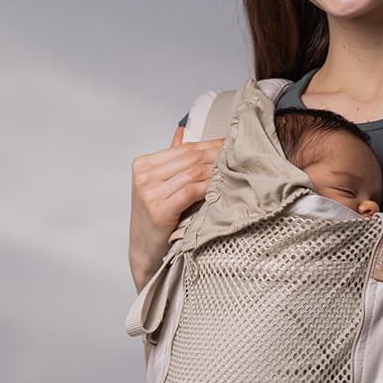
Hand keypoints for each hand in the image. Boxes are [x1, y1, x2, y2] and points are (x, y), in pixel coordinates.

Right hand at [129, 123, 224, 290]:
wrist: (145, 251)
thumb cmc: (156, 218)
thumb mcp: (160, 185)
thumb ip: (171, 160)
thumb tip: (182, 131)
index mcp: (143, 164)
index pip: (184, 148)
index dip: (210, 145)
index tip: (231, 143)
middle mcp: (143, 175)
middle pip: (190, 159)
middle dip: (217, 156)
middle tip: (239, 154)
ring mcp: (148, 192)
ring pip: (192, 173)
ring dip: (216, 170)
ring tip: (235, 169)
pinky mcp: (158, 209)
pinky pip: (191, 191)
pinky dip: (209, 187)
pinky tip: (222, 186)